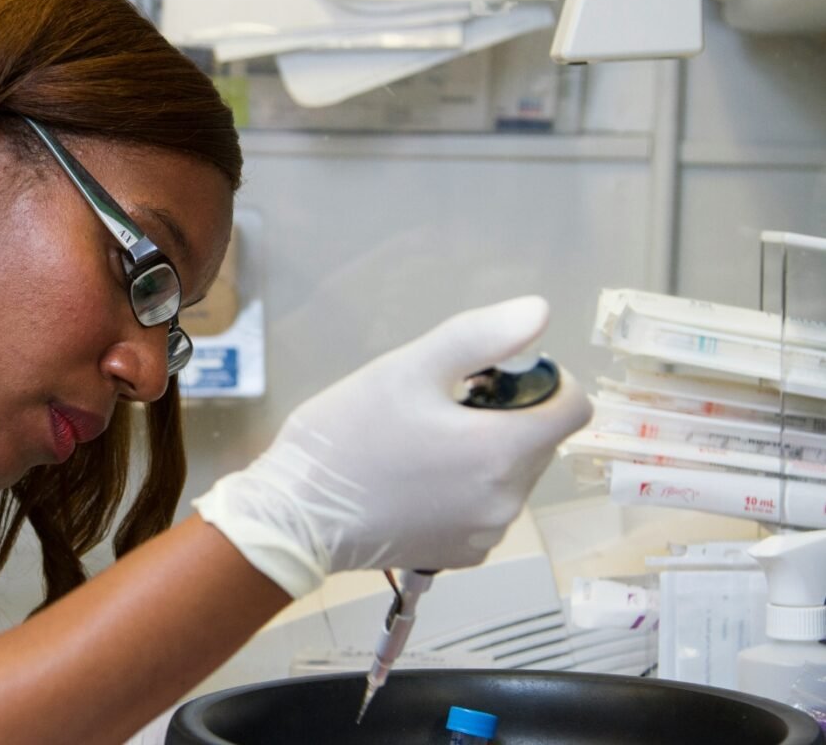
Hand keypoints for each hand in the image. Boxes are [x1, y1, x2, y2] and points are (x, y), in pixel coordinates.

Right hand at [193, 296, 592, 598]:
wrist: (294, 517)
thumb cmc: (345, 435)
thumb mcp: (407, 369)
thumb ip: (479, 337)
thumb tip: (540, 312)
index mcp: (502, 451)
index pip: (573, 407)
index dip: (544, 380)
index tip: (493, 376)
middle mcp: (507, 501)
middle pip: (541, 441)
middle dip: (506, 416)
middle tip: (441, 407)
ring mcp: (486, 533)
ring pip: (514, 475)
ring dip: (488, 453)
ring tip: (423, 445)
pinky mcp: (463, 555)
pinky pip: (488, 509)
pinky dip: (468, 490)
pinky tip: (418, 482)